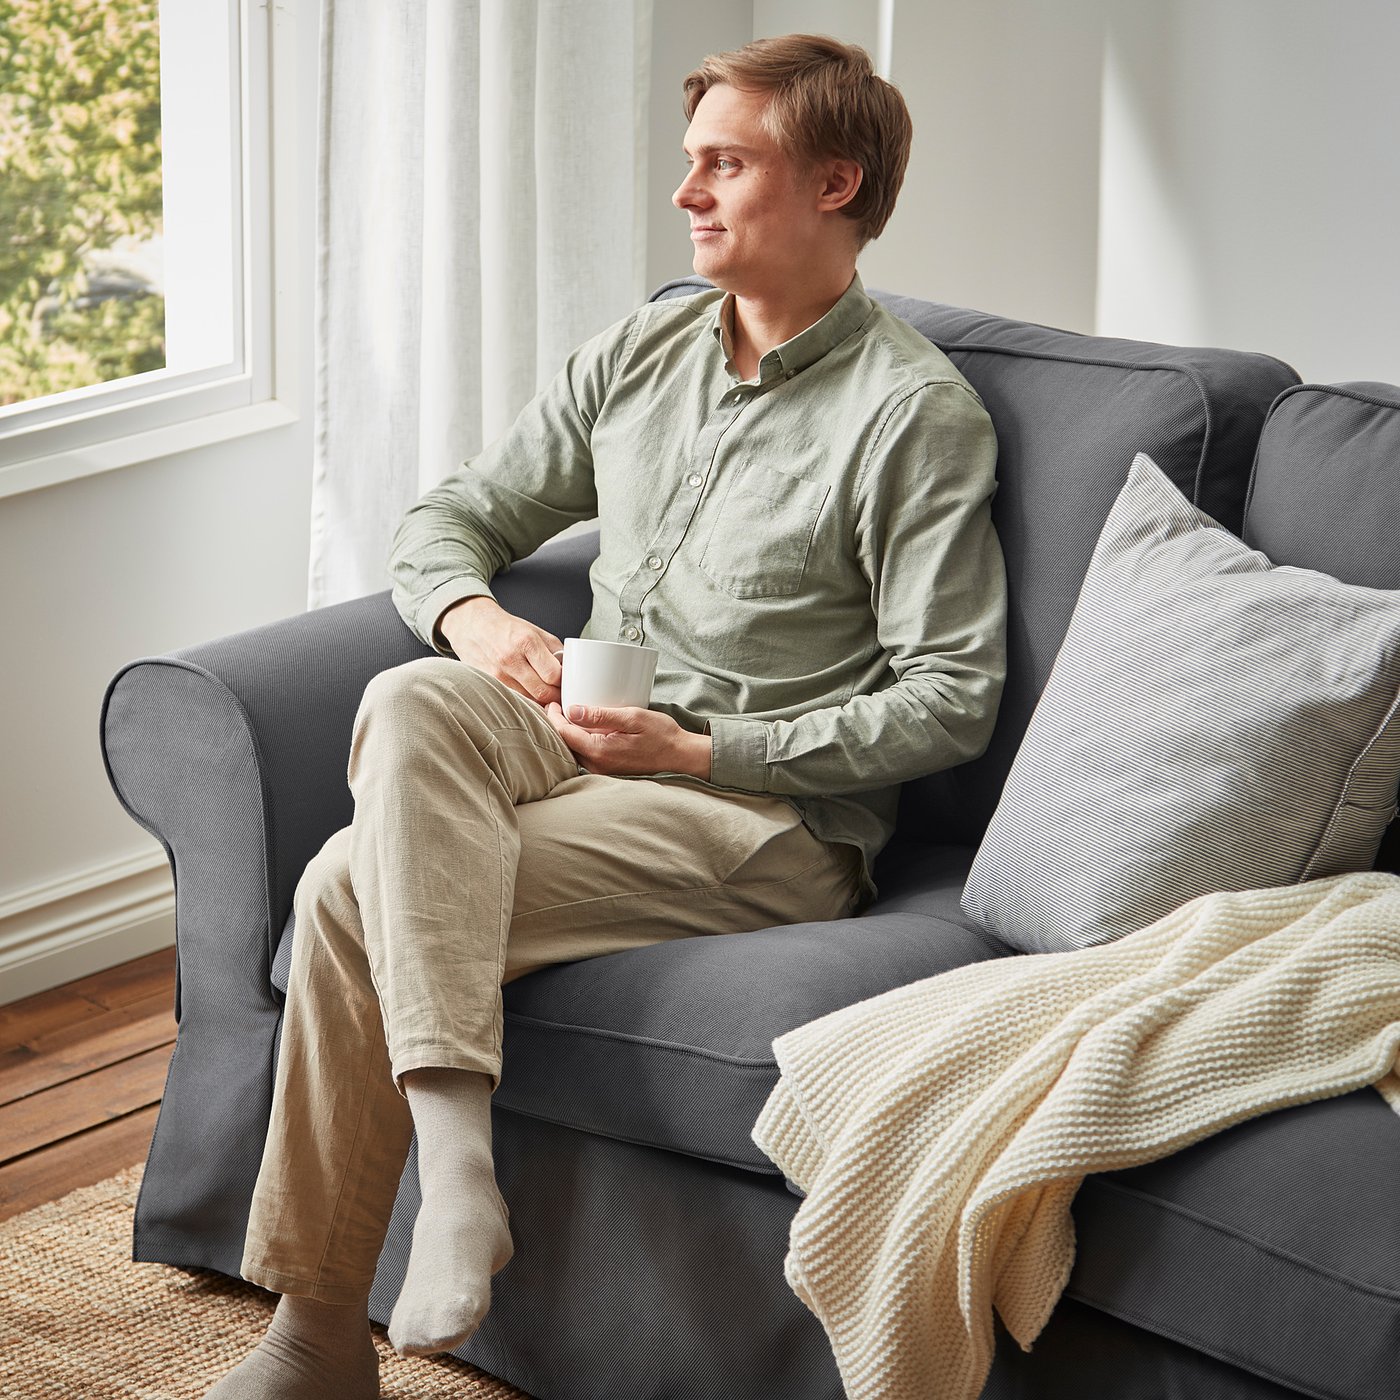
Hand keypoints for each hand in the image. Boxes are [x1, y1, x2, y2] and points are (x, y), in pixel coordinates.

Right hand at [437, 595, 562, 706]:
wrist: (472, 625)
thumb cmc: (507, 628)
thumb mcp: (535, 631)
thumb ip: (555, 651)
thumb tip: (571, 672)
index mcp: (527, 642)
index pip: (554, 675)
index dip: (564, 682)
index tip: (566, 683)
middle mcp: (511, 659)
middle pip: (542, 692)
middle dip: (555, 696)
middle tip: (559, 694)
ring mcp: (497, 674)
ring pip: (529, 700)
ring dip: (540, 701)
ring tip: (545, 694)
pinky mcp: (488, 683)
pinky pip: (514, 699)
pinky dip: (525, 701)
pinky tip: (528, 694)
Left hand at [544, 702, 711, 779]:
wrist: (679, 755)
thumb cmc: (661, 735)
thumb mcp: (633, 717)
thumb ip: (601, 715)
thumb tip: (572, 710)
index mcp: (600, 751)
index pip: (564, 734)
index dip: (553, 716)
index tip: (552, 701)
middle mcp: (597, 765)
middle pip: (565, 744)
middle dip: (557, 724)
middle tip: (555, 704)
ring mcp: (602, 770)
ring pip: (573, 750)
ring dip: (567, 733)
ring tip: (566, 714)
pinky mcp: (607, 770)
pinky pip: (585, 755)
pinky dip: (579, 741)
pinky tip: (582, 728)